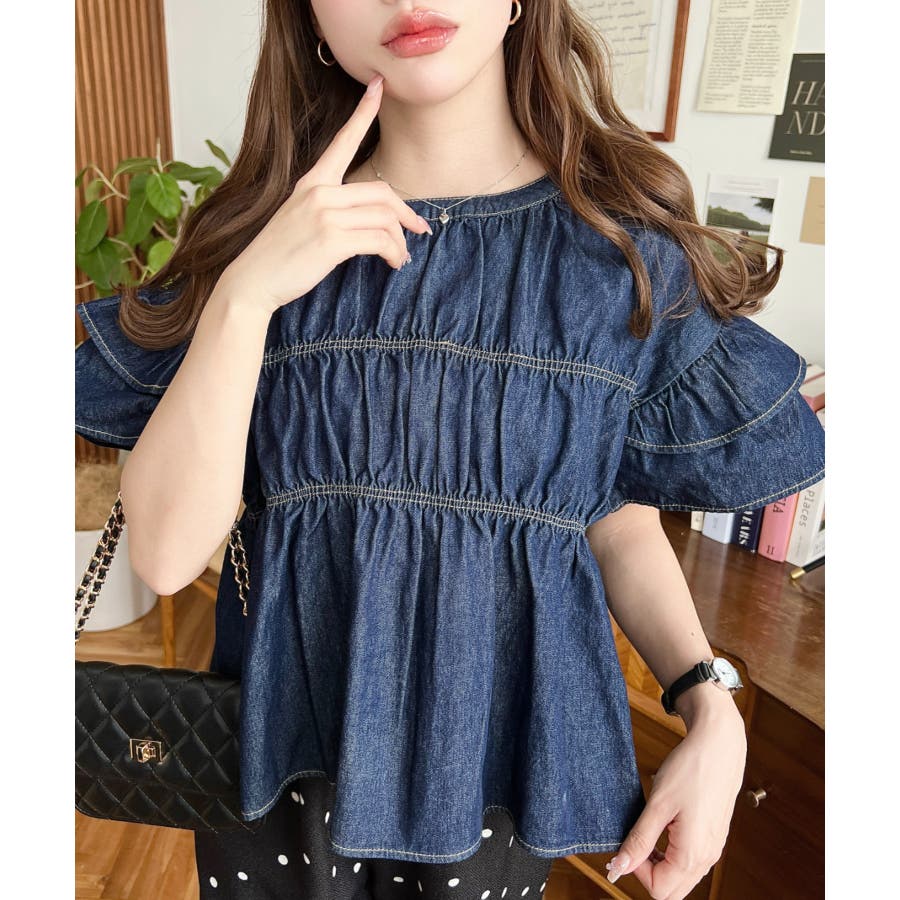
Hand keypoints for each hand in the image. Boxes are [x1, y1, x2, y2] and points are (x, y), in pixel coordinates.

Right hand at [220, 73, 430, 315]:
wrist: (253, 281)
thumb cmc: (278, 256)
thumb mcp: (300, 220)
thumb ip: (330, 210)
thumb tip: (367, 222)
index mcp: (311, 183)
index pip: (342, 142)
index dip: (363, 113)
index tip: (379, 87)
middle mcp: (319, 193)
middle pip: (382, 193)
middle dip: (407, 214)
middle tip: (419, 231)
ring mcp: (325, 215)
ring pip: (385, 219)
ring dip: (401, 241)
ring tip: (401, 257)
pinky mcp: (332, 240)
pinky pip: (379, 241)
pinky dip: (394, 253)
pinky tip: (393, 263)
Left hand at [606, 695, 746, 898]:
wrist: (719, 745)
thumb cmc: (691, 769)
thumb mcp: (658, 804)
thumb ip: (639, 840)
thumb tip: (619, 867)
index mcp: (694, 854)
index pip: (659, 890)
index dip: (636, 871)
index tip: (628, 844)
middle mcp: (708, 857)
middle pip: (672, 890)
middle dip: (649, 873)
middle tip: (637, 841)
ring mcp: (713, 848)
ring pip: (682, 877)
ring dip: (661, 864)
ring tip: (651, 831)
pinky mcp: (714, 837)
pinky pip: (692, 861)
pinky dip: (674, 855)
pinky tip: (666, 828)